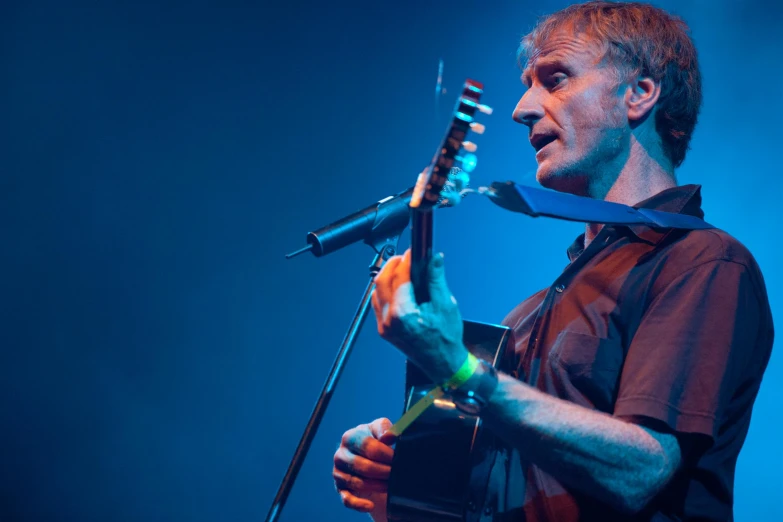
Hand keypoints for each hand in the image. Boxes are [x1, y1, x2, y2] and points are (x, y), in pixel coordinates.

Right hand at [333, 418, 397, 519]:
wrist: (367, 457)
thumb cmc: (375, 441)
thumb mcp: (380, 431)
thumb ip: (385, 429)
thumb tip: (389, 436)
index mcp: (350, 437)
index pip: (368, 446)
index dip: (386, 454)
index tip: (398, 458)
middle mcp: (340, 454)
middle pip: (364, 466)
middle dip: (384, 471)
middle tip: (399, 474)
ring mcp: (338, 473)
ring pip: (358, 483)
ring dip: (378, 486)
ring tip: (392, 485)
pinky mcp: (340, 488)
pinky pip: (347, 499)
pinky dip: (359, 504)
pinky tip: (370, 505)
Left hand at [371, 249, 467, 382]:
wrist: (443, 363)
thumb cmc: (446, 338)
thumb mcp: (445, 305)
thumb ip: (436, 279)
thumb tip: (434, 259)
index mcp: (403, 313)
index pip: (400, 277)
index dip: (407, 260)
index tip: (414, 252)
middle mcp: (389, 320)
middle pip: (382, 281)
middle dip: (393, 265)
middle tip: (406, 257)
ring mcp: (384, 326)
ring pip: (377, 292)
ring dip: (386, 277)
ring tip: (402, 269)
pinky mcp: (384, 330)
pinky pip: (378, 305)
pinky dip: (385, 291)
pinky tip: (397, 287)